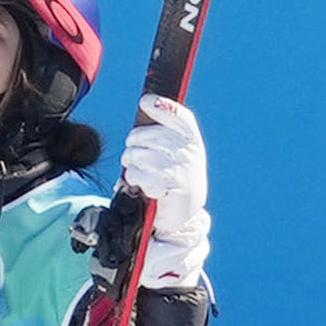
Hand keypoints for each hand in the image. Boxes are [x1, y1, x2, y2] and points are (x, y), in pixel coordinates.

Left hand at [122, 94, 209, 289]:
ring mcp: (186, 170)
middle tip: (136, 161)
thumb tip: (146, 107)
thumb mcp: (162, 161)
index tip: (146, 102)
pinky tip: (145, 189)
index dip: (162, 107)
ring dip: (133, 167)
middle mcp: (192, 154)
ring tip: (142, 179)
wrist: (178, 224)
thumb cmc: (165, 189)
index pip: (180, 117)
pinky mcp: (176, 187)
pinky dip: (138, 182)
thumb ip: (157, 139)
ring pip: (141, 155)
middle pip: (147, 135)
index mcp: (191, 143)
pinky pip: (145, 176)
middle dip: (134, 147)